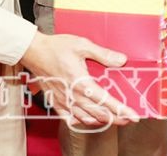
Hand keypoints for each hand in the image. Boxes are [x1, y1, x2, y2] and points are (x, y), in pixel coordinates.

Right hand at [20, 32, 138, 127]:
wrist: (33, 51)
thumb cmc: (56, 47)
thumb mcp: (82, 44)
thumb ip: (103, 54)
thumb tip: (121, 60)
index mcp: (81, 82)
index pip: (106, 101)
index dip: (121, 110)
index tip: (133, 115)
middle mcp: (73, 95)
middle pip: (99, 114)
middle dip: (116, 118)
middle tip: (127, 119)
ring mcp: (64, 101)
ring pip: (86, 119)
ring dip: (101, 121)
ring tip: (112, 119)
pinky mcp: (56, 102)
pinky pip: (70, 119)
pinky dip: (82, 122)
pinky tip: (89, 120)